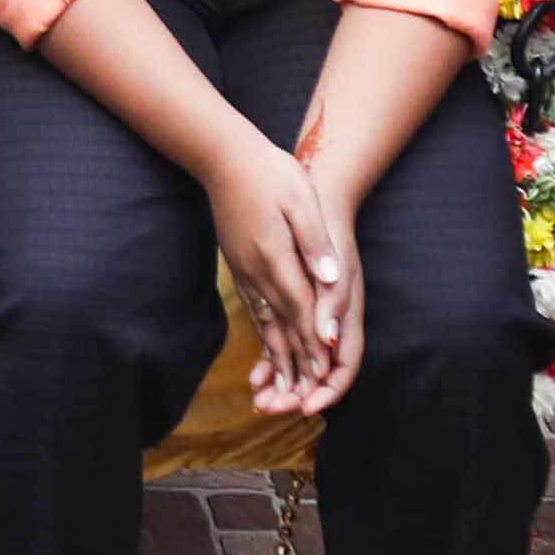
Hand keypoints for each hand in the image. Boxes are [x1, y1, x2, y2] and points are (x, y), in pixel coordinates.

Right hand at [205, 136, 362, 413]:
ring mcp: (244, 269)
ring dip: (276, 356)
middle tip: (304, 399)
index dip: (314, 345)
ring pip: (264, 321)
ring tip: (281, 387)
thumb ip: (315, 242)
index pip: (301, 310)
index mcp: (276, 257)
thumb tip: (331, 279)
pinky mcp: (238, 264)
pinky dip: (263, 333)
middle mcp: (257, 271)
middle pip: (281, 325)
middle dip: (295, 363)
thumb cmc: (268, 172)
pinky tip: (268, 344)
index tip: (325, 376)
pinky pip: (253, 308)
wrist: (223, 156)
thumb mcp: (300, 199)